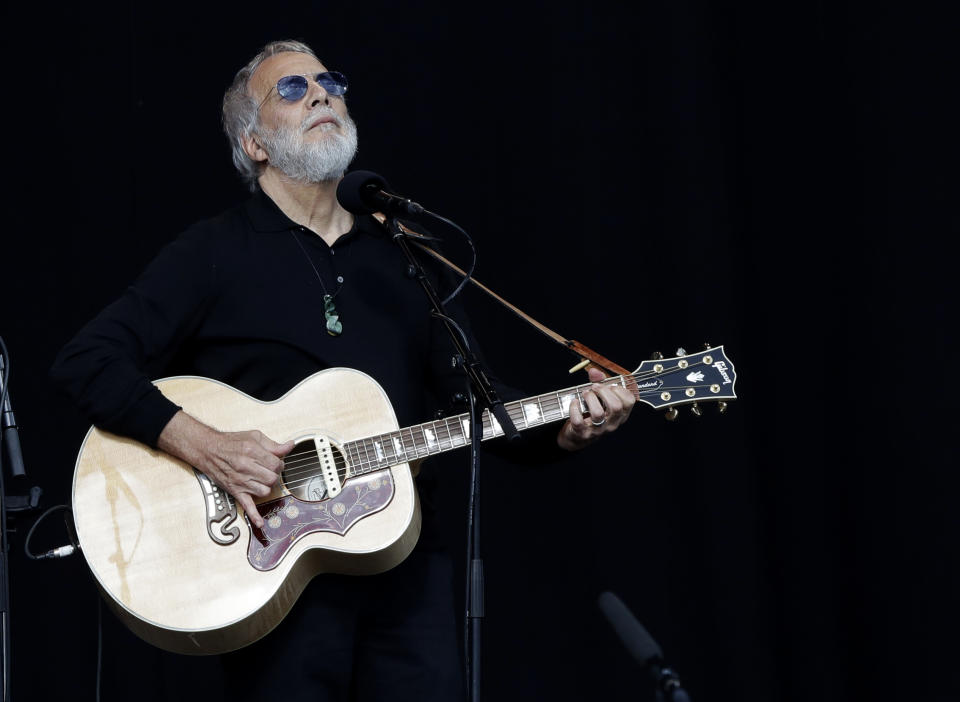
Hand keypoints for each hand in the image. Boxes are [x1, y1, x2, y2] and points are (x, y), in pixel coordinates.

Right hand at [157, 411, 294, 527]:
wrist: (209, 450)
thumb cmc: (231, 443)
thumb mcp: (254, 437)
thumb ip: (273, 444)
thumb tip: (290, 446)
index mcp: (252, 452)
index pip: (276, 464)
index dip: (279, 464)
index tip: (276, 463)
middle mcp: (245, 467)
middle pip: (272, 478)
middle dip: (274, 474)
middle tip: (269, 471)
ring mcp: (240, 481)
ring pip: (265, 491)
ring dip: (267, 486)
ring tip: (262, 480)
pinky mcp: (236, 491)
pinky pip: (246, 506)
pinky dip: (254, 515)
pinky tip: (260, 523)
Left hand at [557, 367, 634, 450]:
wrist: (578, 436)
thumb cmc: (591, 413)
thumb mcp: (600, 398)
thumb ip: (599, 382)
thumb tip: (594, 372)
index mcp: (620, 415)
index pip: (630, 401)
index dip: (620, 389)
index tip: (610, 385)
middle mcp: (612, 424)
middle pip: (616, 406)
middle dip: (604, 391)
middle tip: (595, 387)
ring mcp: (597, 430)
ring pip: (598, 413)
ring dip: (590, 398)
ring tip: (585, 394)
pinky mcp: (582, 433)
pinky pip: (578, 420)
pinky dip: (575, 408)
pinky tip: (575, 402)